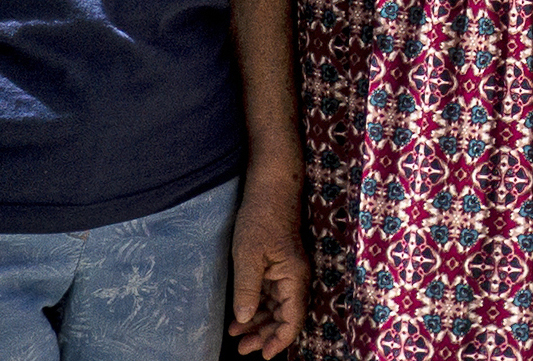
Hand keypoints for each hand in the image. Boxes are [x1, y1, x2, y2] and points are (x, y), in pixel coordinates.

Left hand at [225, 168, 306, 355]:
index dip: (280, 340)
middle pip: (285, 317)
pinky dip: (256, 307)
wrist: (269, 189)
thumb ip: (247, 289)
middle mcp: (295, 279)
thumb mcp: (248, 255)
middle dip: (265, 335)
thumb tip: (244, 319)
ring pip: (276, 308)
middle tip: (242, 349)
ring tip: (237, 336)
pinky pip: (270, 295)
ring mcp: (286, 273)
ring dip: (259, 323)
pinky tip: (240, 316)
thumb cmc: (261, 218)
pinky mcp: (277, 267)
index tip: (264, 355)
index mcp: (294, 278)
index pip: (292, 319)